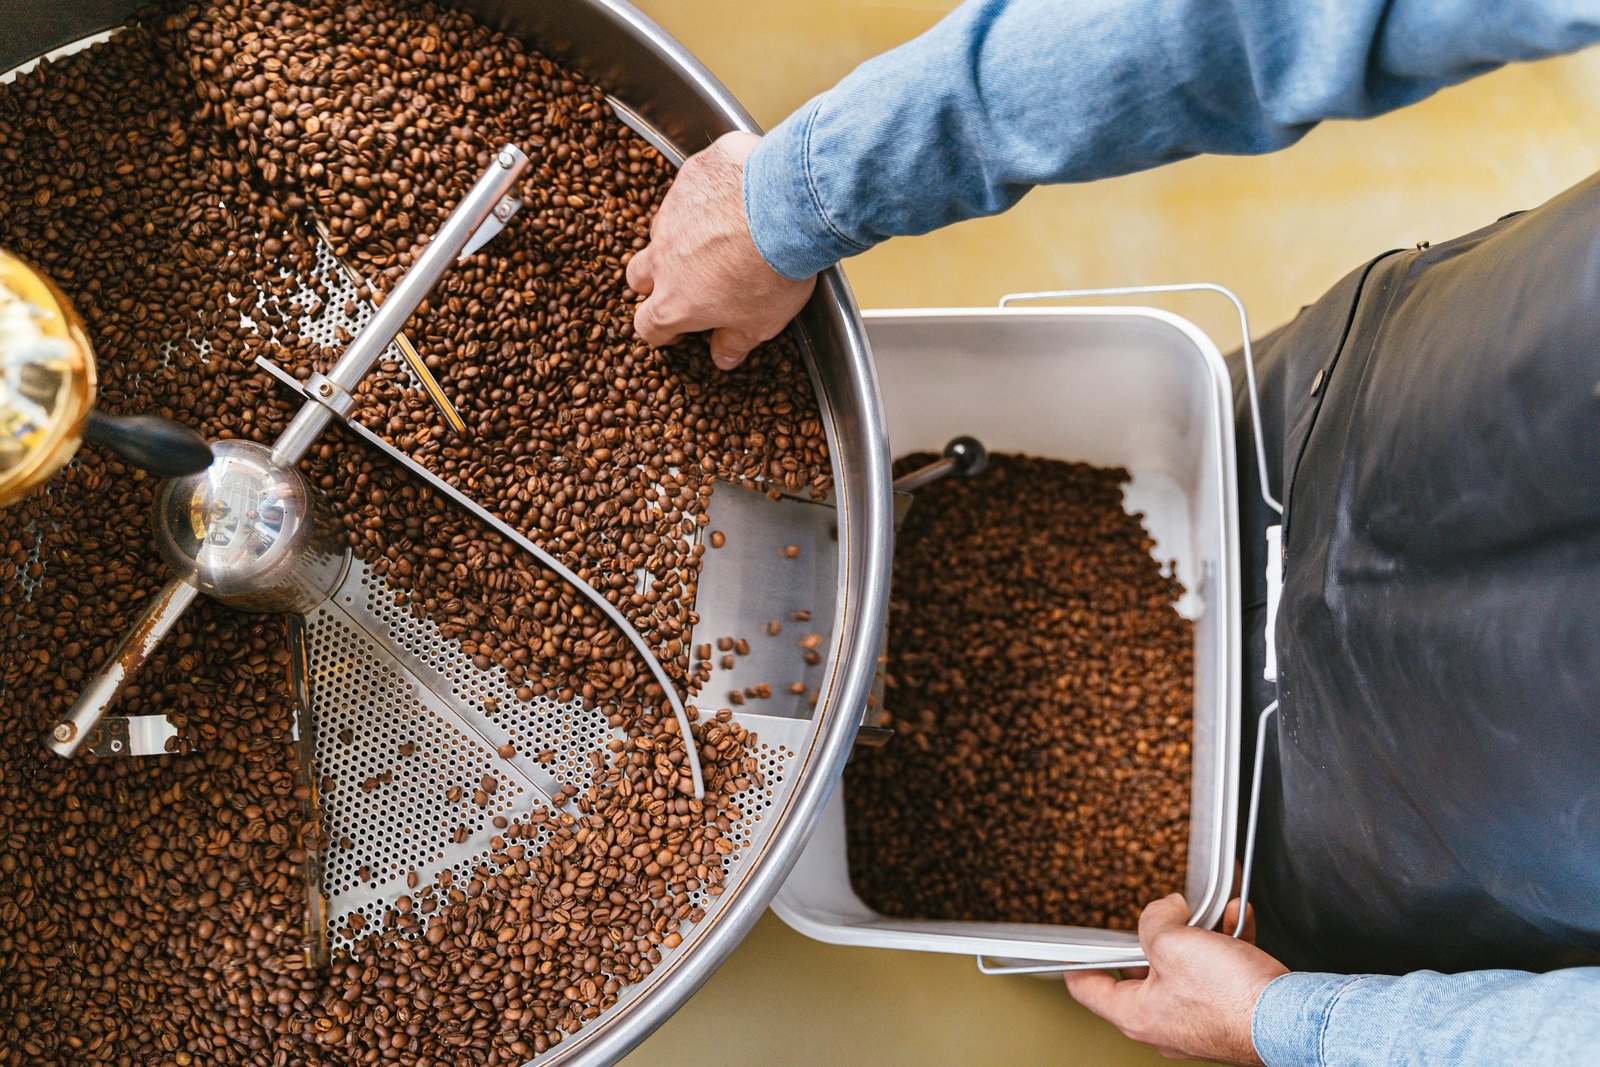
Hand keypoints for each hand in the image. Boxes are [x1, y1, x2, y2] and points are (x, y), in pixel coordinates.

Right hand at [626, 131, 816, 369]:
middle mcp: (661, 258)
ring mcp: (671, 214)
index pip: (647, 325)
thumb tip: (723, 357)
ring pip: (661, 231)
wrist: (785, 207)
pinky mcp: (687, 178)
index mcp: (674, 303)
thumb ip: (736, 342)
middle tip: (687, 282)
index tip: (679, 330)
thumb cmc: (772, 271)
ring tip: (715, 237)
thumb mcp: (761, 323)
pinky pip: (686, 191)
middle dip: (654, 282)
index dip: (661, 331)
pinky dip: (702, 199)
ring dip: (678, 238)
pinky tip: (731, 199)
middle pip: (637, 275)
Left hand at [1065, 895, 1287, 1064]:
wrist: (1289, 1018)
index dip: (1076, 964)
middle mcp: (1164, 1023)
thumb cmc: (1229, 997)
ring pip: (1186, 967)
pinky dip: (1227, 942)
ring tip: (1208, 911)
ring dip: (1198, 933)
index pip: (1089, 990)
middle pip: (1140, 974)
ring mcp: (1198, 1019)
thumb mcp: (1172, 942)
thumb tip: (1164, 909)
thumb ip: (1154, 919)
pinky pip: (1219, 970)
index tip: (1071, 950)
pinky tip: (1236, 918)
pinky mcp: (1229, 1011)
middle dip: (1152, 938)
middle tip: (1158, 916)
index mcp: (1137, 1014)